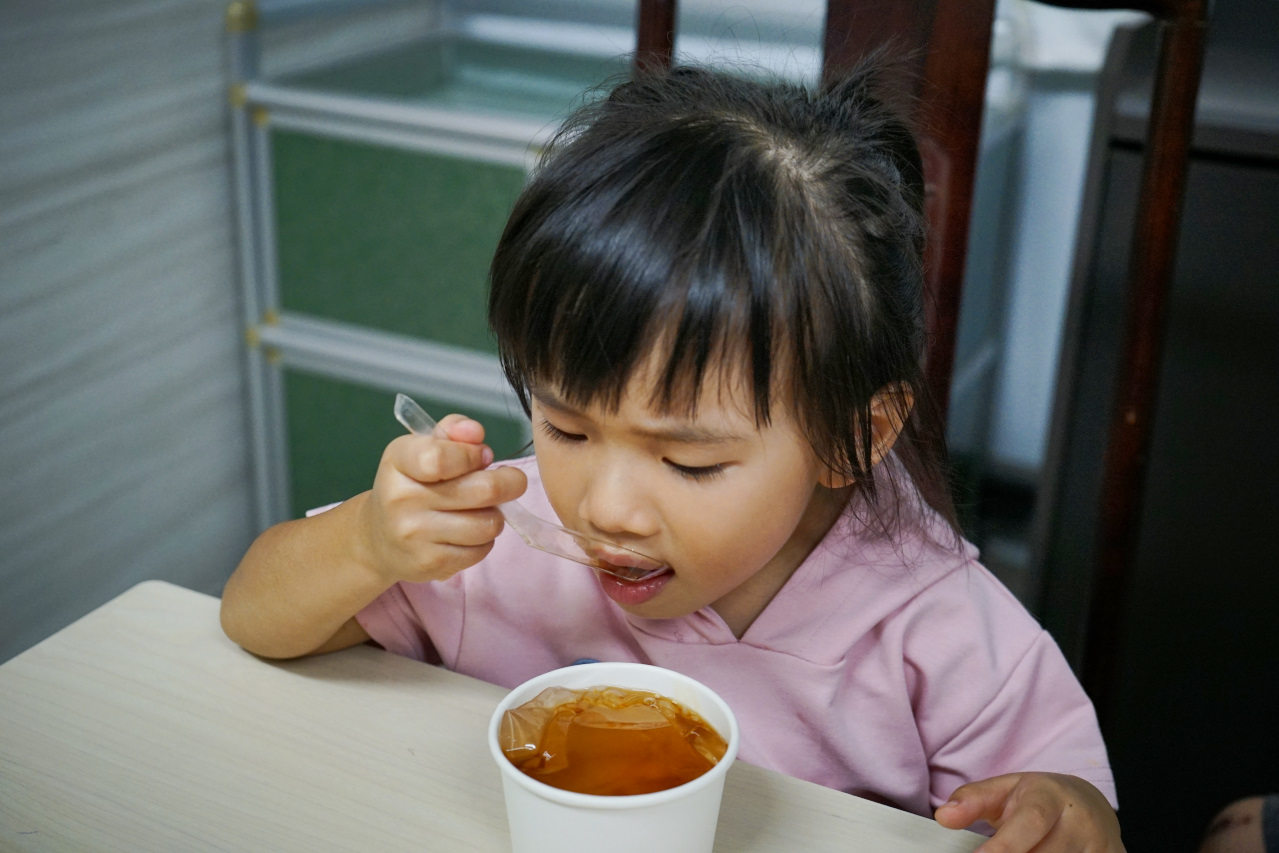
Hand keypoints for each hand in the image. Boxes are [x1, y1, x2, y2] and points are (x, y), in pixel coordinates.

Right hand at [357, 414, 526, 584]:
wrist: (379, 537)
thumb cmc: (412, 483)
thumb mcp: (424, 447)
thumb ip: (453, 432)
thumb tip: (475, 433)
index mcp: (400, 460)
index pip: (441, 458)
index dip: (474, 455)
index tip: (482, 456)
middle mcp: (401, 498)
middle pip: (484, 490)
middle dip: (509, 483)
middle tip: (509, 481)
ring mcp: (415, 535)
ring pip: (488, 523)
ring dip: (495, 515)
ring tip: (482, 509)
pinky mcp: (430, 563)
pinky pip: (481, 550)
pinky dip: (484, 540)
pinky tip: (468, 532)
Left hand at [935, 772, 1123, 852]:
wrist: (1089, 803)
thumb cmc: (1038, 799)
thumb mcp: (1004, 789)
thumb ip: (972, 800)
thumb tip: (944, 816)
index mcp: (1051, 797)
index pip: (1030, 824)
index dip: (1005, 847)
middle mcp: (1081, 821)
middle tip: (994, 851)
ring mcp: (1102, 846)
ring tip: (1026, 848)